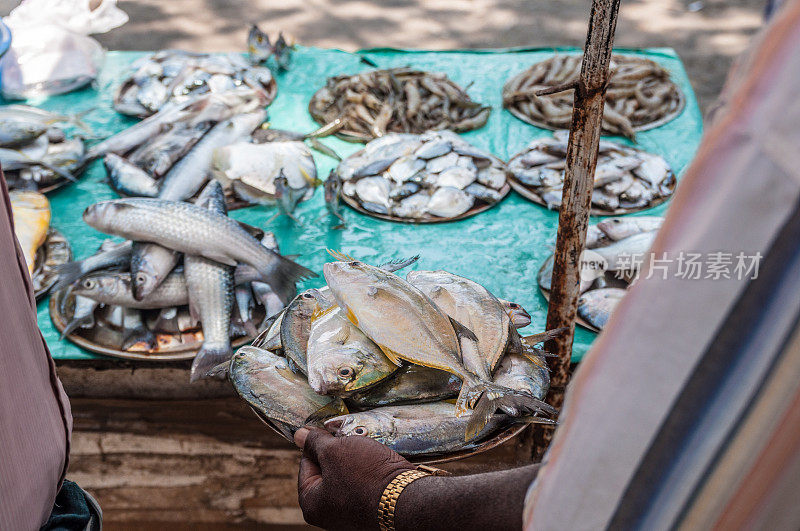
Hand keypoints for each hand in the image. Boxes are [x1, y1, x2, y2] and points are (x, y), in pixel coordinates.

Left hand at [295, 427, 415, 529]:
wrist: (408, 498)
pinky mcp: (370, 509)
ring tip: (366, 451)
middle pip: (327, 471)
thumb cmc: (366, 477)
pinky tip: (377, 463)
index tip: (329, 433)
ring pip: (348, 475)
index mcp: (312, 504)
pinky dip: (369, 471)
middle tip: (350, 441)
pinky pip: (364, 484)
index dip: (318, 445)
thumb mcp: (335, 451)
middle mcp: (329, 514)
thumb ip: (315, 442)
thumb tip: (299, 435)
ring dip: (355, 460)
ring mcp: (351, 513)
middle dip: (339, 452)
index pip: (306, 465)